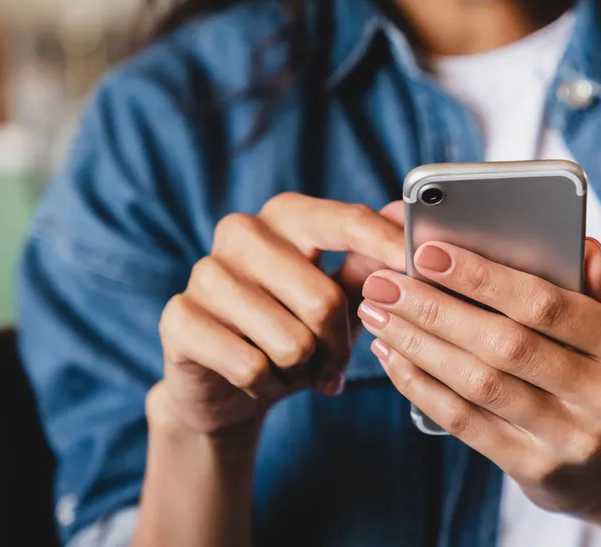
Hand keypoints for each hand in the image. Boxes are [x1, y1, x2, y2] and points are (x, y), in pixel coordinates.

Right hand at [150, 195, 405, 436]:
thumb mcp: (340, 298)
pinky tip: (258, 379)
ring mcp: (205, 272)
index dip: (388, 248)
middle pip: (323, 299)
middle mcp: (242, 231)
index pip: (347, 221)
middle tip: (333, 363)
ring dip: (301, 370)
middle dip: (338, 346)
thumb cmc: (293, 330)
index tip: (422, 268)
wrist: (225, 386)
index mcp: (287, 215)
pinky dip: (267, 385)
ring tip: (290, 367)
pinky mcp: (179, 317)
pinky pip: (251, 366)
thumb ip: (371, 263)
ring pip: (290, 341)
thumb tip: (406, 220)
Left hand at [356, 239, 600, 522]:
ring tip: (378, 314)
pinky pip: (466, 422)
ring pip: (480, 385)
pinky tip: (393, 357)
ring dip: (419, 345)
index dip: (484, 277)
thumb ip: (595, 287)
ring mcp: (571, 439)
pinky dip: (422, 386)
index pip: (549, 305)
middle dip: (436, 309)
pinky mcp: (535, 470)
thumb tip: (583, 248)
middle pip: (506, 345)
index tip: (428, 252)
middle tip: (385, 283)